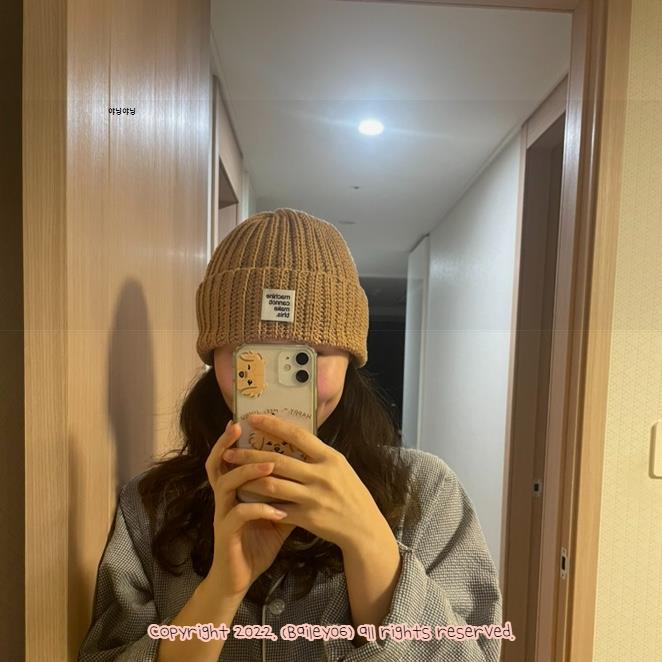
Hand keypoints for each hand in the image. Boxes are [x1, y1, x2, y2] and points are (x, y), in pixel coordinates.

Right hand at [204, 420, 296, 596]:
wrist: (240, 577)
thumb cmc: (258, 542)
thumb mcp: (277, 514)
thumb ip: (288, 493)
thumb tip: (311, 474)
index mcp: (234, 490)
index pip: (229, 457)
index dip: (232, 439)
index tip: (244, 419)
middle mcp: (224, 498)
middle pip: (219, 464)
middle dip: (229, 445)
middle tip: (240, 428)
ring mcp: (223, 515)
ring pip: (226, 485)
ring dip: (248, 473)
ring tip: (270, 466)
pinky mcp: (226, 534)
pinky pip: (239, 516)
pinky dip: (259, 510)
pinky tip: (277, 511)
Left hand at [222, 414, 389, 552]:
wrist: (364, 528)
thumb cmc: (350, 493)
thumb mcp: (340, 467)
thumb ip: (317, 454)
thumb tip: (292, 436)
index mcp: (330, 457)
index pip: (297, 435)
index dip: (273, 425)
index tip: (252, 418)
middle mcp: (321, 475)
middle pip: (278, 460)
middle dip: (249, 455)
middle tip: (229, 451)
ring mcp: (314, 498)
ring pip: (272, 485)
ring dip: (249, 479)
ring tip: (232, 474)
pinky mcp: (307, 518)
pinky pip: (277, 508)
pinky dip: (260, 502)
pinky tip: (246, 499)